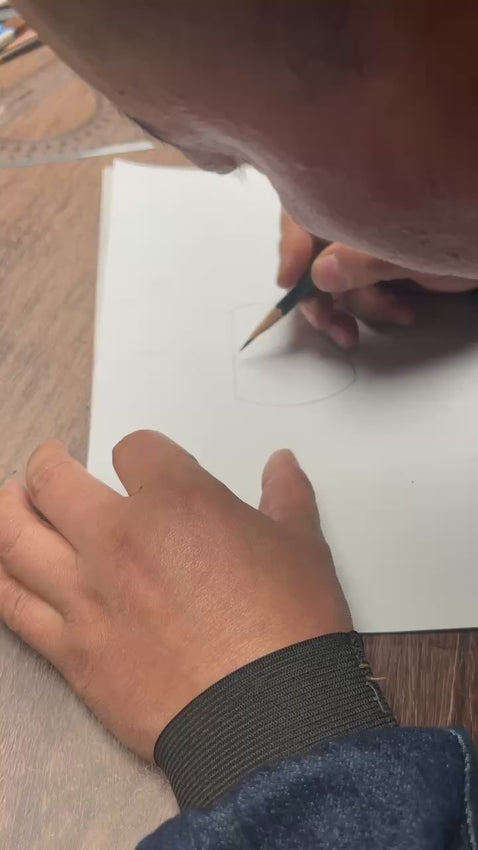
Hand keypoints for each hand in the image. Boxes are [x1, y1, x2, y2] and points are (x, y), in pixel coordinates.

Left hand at [0, 431, 350, 759]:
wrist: (268, 715)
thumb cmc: (288, 625)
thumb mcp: (300, 546)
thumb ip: (286, 496)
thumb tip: (283, 464)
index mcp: (176, 501)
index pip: (135, 450)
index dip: (142, 453)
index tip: (147, 467)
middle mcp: (118, 538)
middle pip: (55, 481)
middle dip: (50, 465)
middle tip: (50, 464)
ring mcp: (86, 594)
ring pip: (17, 537)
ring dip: (9, 509)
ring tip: (10, 499)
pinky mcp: (72, 650)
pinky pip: (14, 607)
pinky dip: (0, 579)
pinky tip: (0, 566)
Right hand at [280, 211, 477, 348]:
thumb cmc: (467, 224)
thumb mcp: (415, 246)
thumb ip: (366, 258)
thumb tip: (319, 273)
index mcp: (354, 190)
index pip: (304, 211)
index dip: (292, 245)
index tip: (290, 281)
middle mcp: (353, 213)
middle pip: (312, 253)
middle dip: (318, 296)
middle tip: (330, 324)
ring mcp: (366, 240)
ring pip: (335, 280)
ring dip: (353, 309)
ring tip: (383, 320)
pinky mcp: (380, 265)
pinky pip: (361, 292)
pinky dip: (377, 309)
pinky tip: (403, 313)